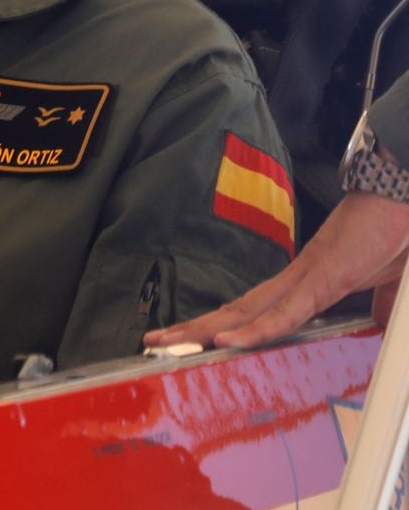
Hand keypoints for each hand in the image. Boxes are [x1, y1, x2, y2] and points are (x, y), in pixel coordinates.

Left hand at [144, 191, 408, 349]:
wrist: (399, 197)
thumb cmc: (390, 233)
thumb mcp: (382, 281)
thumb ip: (374, 302)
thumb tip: (373, 320)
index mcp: (305, 283)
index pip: (252, 310)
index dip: (221, 324)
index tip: (192, 337)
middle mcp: (294, 280)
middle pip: (234, 310)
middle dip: (194, 327)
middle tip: (153, 339)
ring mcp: (305, 278)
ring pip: (246, 311)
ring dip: (206, 328)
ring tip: (168, 341)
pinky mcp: (323, 279)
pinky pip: (285, 312)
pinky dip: (256, 329)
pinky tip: (227, 341)